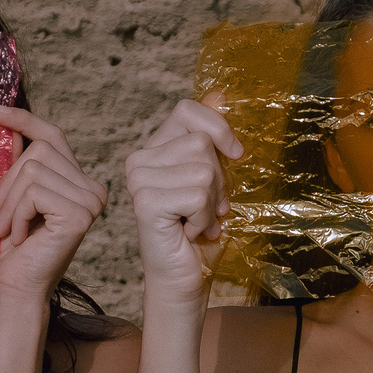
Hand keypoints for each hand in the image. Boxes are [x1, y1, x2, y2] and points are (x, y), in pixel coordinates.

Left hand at [0, 105, 106, 299]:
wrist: (18, 287)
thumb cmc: (14, 246)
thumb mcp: (13, 195)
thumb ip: (15, 162)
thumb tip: (4, 120)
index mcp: (79, 181)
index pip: (53, 135)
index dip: (24, 119)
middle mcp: (93, 187)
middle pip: (39, 151)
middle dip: (8, 182)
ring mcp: (90, 200)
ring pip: (33, 171)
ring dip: (9, 203)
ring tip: (8, 229)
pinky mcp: (80, 214)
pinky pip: (34, 192)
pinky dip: (17, 215)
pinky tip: (21, 237)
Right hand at [121, 97, 240, 309]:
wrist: (186, 279)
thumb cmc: (201, 232)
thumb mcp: (215, 177)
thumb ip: (213, 136)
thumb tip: (221, 93)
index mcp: (154, 149)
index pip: (188, 110)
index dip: (219, 128)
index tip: (234, 156)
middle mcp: (139, 160)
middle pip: (201, 143)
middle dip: (218, 180)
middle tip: (207, 209)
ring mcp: (138, 180)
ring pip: (202, 169)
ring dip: (212, 203)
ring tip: (198, 221)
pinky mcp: (145, 202)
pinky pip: (196, 194)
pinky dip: (204, 218)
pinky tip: (189, 232)